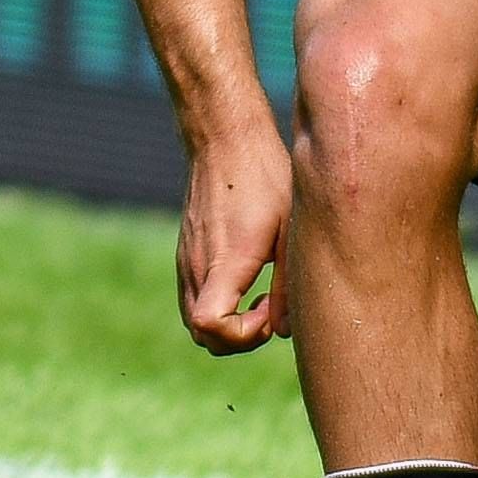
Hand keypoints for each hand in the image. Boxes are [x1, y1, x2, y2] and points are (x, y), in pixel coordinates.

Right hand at [176, 125, 293, 353]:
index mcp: (224, 263)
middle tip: (271, 309)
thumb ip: (287, 283)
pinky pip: (195, 298)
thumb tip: (284, 330)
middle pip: (203, 336)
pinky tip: (248, 279)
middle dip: (241, 338)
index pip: (210, 327)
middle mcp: (197, 267)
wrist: (224, 139)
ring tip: (263, 298)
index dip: (245, 335)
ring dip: (230, 325)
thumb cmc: (265, 176)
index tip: (270, 309)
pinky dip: (219, 307)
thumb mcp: (290, 227)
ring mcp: (187, 261)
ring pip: (196, 322)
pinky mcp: (187, 252)